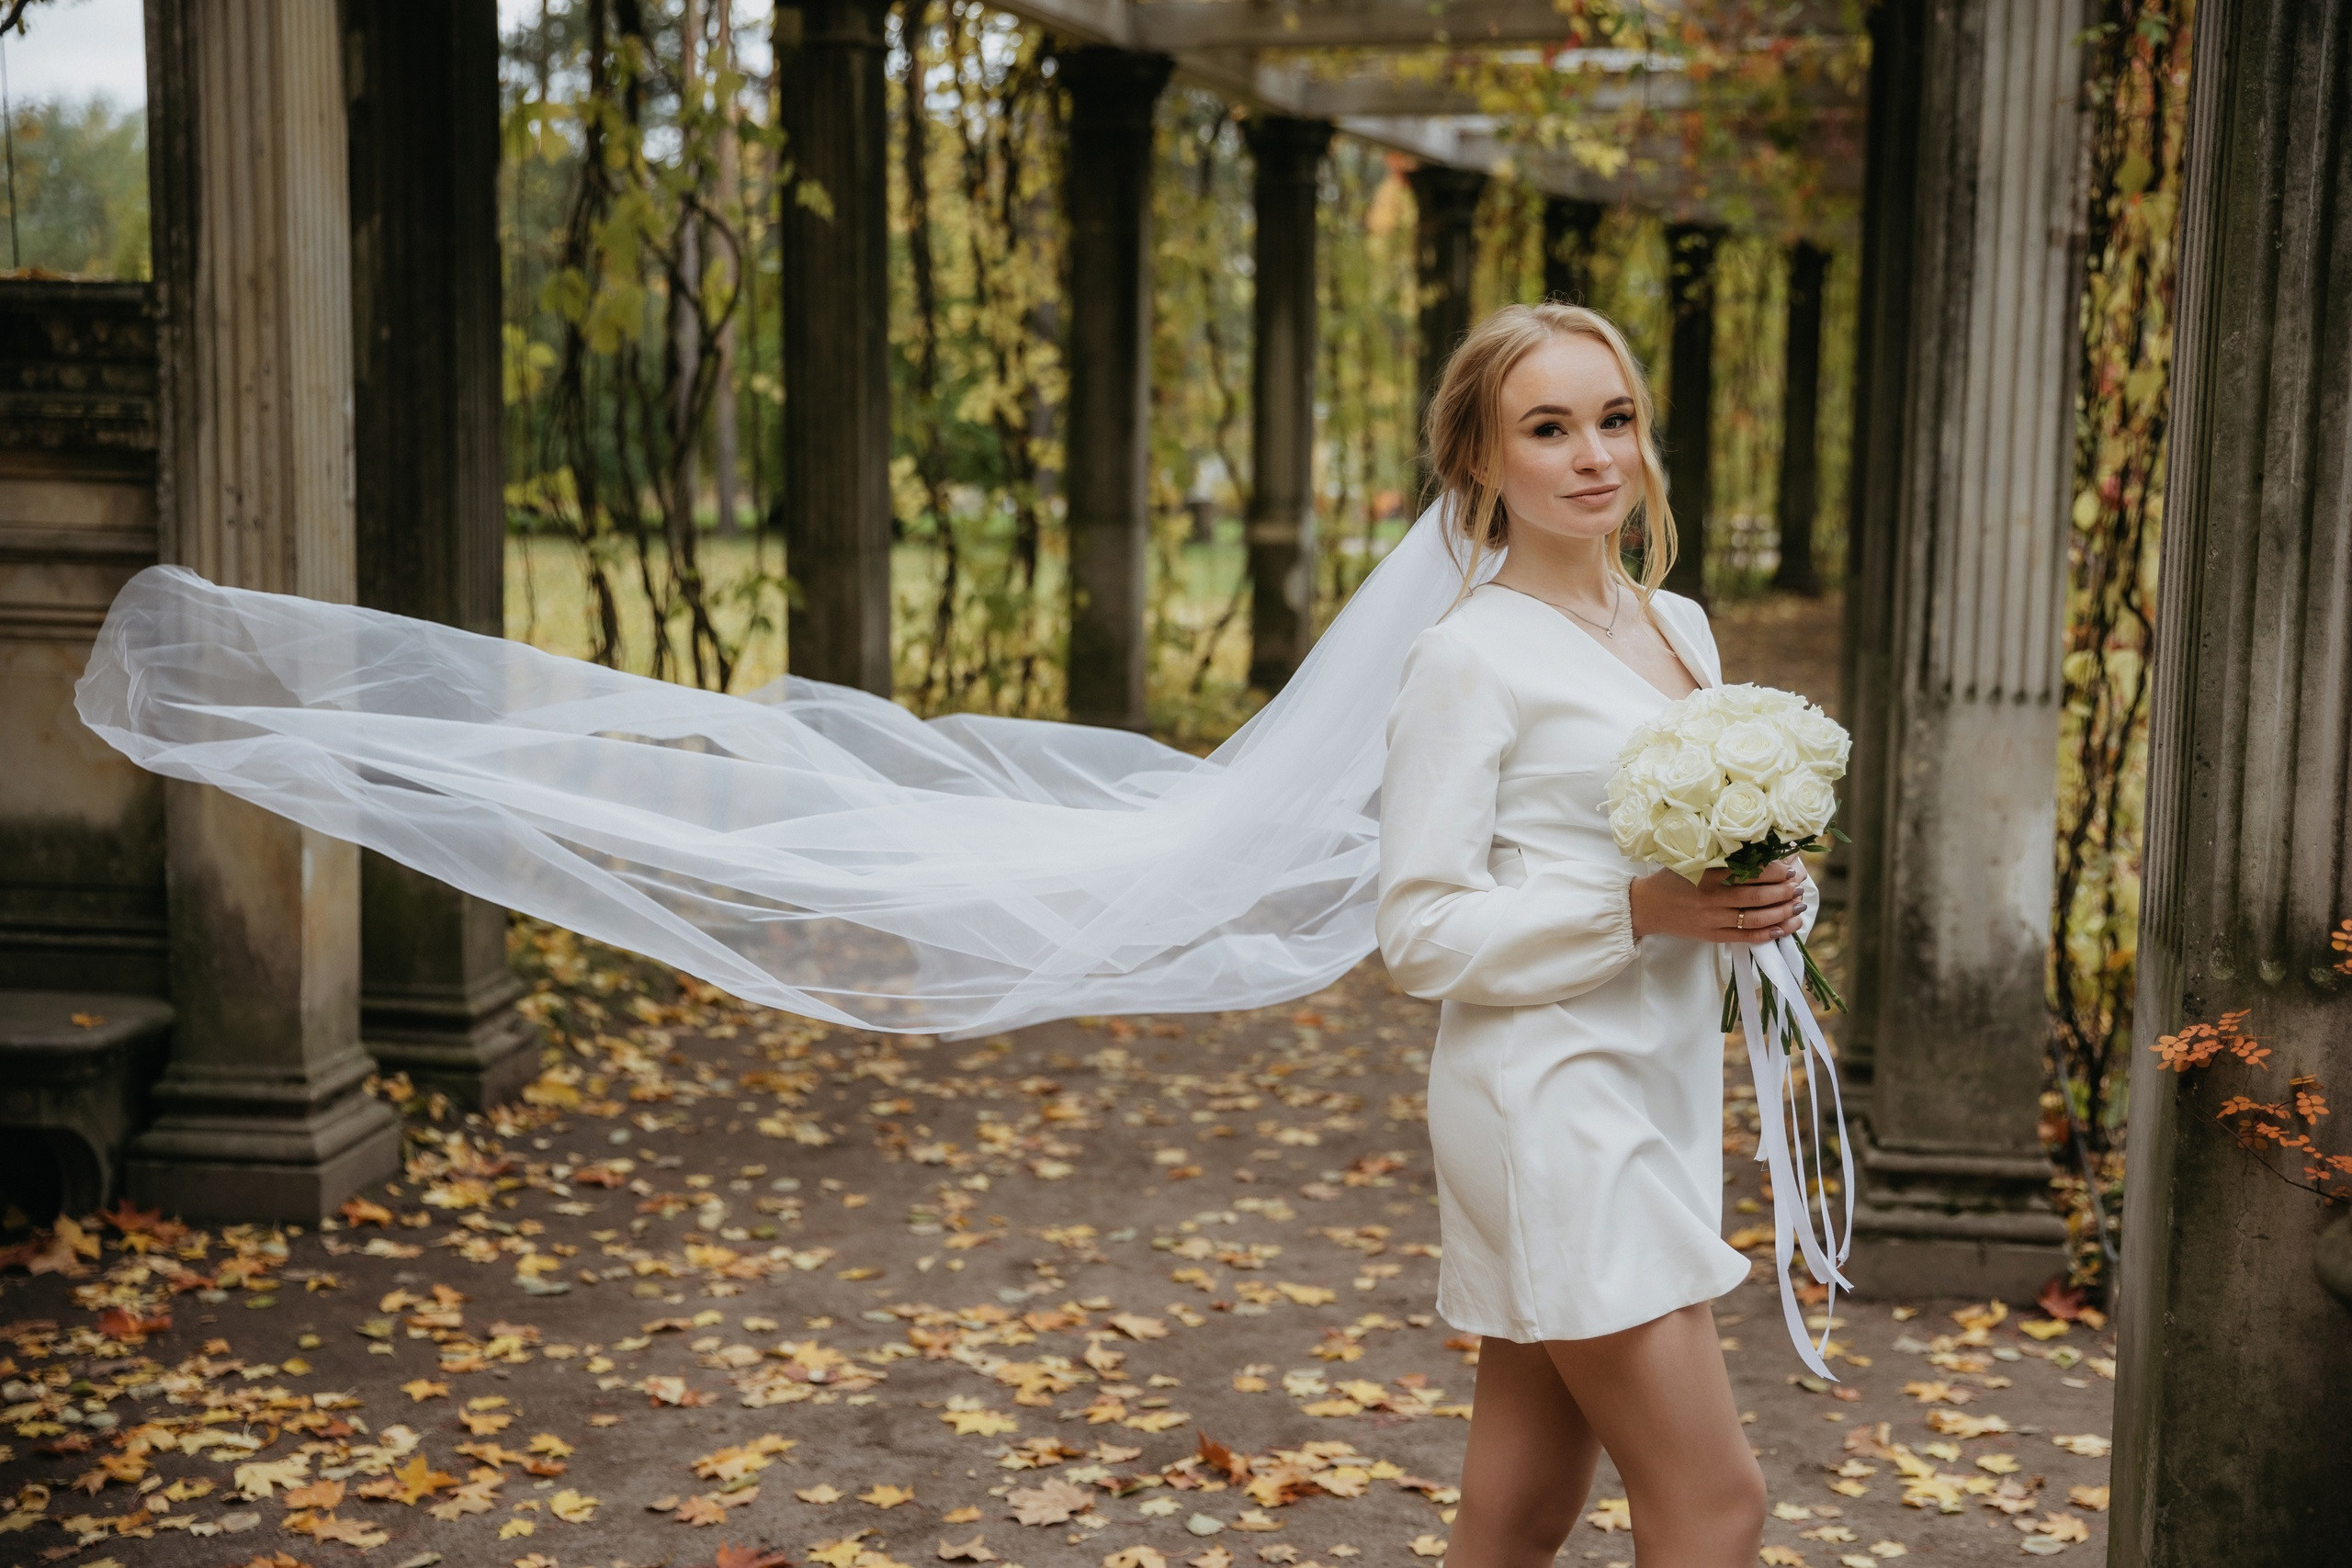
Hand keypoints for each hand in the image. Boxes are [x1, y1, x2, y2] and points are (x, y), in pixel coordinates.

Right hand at [1629, 855, 1805, 944]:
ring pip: (1755, 918)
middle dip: (1784, 892)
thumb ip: (1722, 859)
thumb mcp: (1693, 861)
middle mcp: (1711, 897)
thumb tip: (1761, 854)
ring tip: (1797, 908)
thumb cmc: (1672, 879)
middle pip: (1757, 897)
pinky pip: (1745, 937)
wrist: (1646, 906)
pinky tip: (1783, 928)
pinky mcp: (1711, 936)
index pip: (1750, 873)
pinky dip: (1766, 934)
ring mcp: (1712, 919)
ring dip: (1782, 913)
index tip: (1789, 869)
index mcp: (1708, 874)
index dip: (1775, 872)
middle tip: (1798, 888)